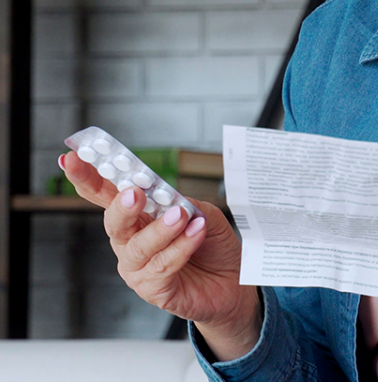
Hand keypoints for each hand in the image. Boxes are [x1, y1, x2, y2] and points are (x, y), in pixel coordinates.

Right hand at [60, 151, 260, 360]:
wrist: (233, 281)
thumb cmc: (212, 244)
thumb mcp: (201, 212)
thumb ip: (181, 202)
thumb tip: (166, 195)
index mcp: (137, 216)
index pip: (106, 195)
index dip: (87, 178)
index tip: (73, 159)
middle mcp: (130, 241)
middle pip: (114, 222)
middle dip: (121, 206)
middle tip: (135, 194)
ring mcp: (138, 268)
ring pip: (138, 246)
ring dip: (160, 229)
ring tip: (179, 215)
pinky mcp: (152, 289)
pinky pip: (162, 266)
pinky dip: (181, 247)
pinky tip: (197, 233)